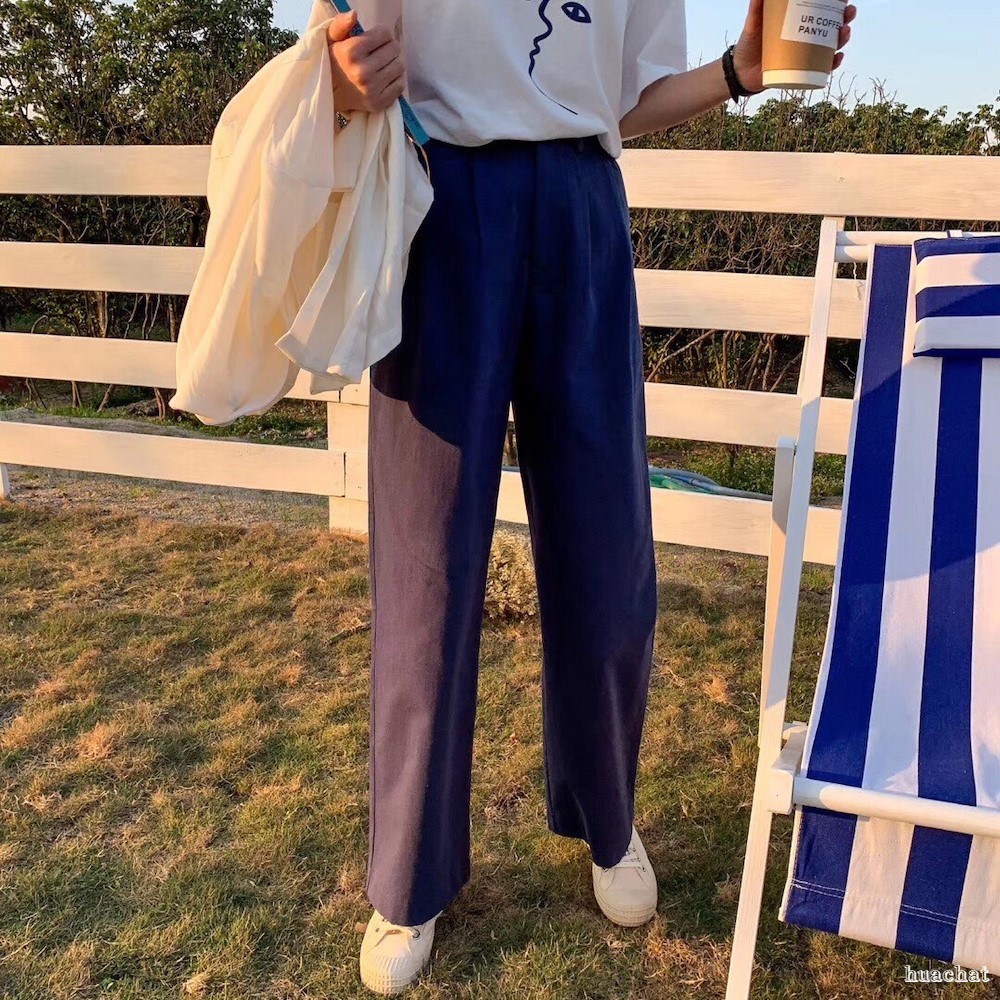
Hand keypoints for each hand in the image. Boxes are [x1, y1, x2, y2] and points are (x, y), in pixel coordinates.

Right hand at [326, 11, 405, 113]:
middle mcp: (363, 71)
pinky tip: (384, 79)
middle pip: (395, 49)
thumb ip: (340, 24)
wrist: (328, 96)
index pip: (385, 33)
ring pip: (400, 67)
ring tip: (382, 65)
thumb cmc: (332, 63)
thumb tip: (354, 14)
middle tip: (380, 53)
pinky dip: (395, 80)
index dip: (382, 34)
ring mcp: (372, 89)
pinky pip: (400, 86)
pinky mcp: (379, 103)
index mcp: (352, 52)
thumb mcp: (330, 40)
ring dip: (393, 63)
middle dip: (389, 48)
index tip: (375, 40)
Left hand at [732, 0, 855, 93]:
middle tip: (848, 14)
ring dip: (842, 39)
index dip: (837, 4)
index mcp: (798, 21)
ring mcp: (804, 55)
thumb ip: (756, 7)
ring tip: (843, 34)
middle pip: (833, 26)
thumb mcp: (753, 24)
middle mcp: (805, 37)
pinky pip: (821, 69)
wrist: (740, 72)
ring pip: (831, 46)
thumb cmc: (748, 44)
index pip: (823, 9)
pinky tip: (836, 59)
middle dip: (846, 18)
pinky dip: (831, 65)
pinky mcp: (801, 72)